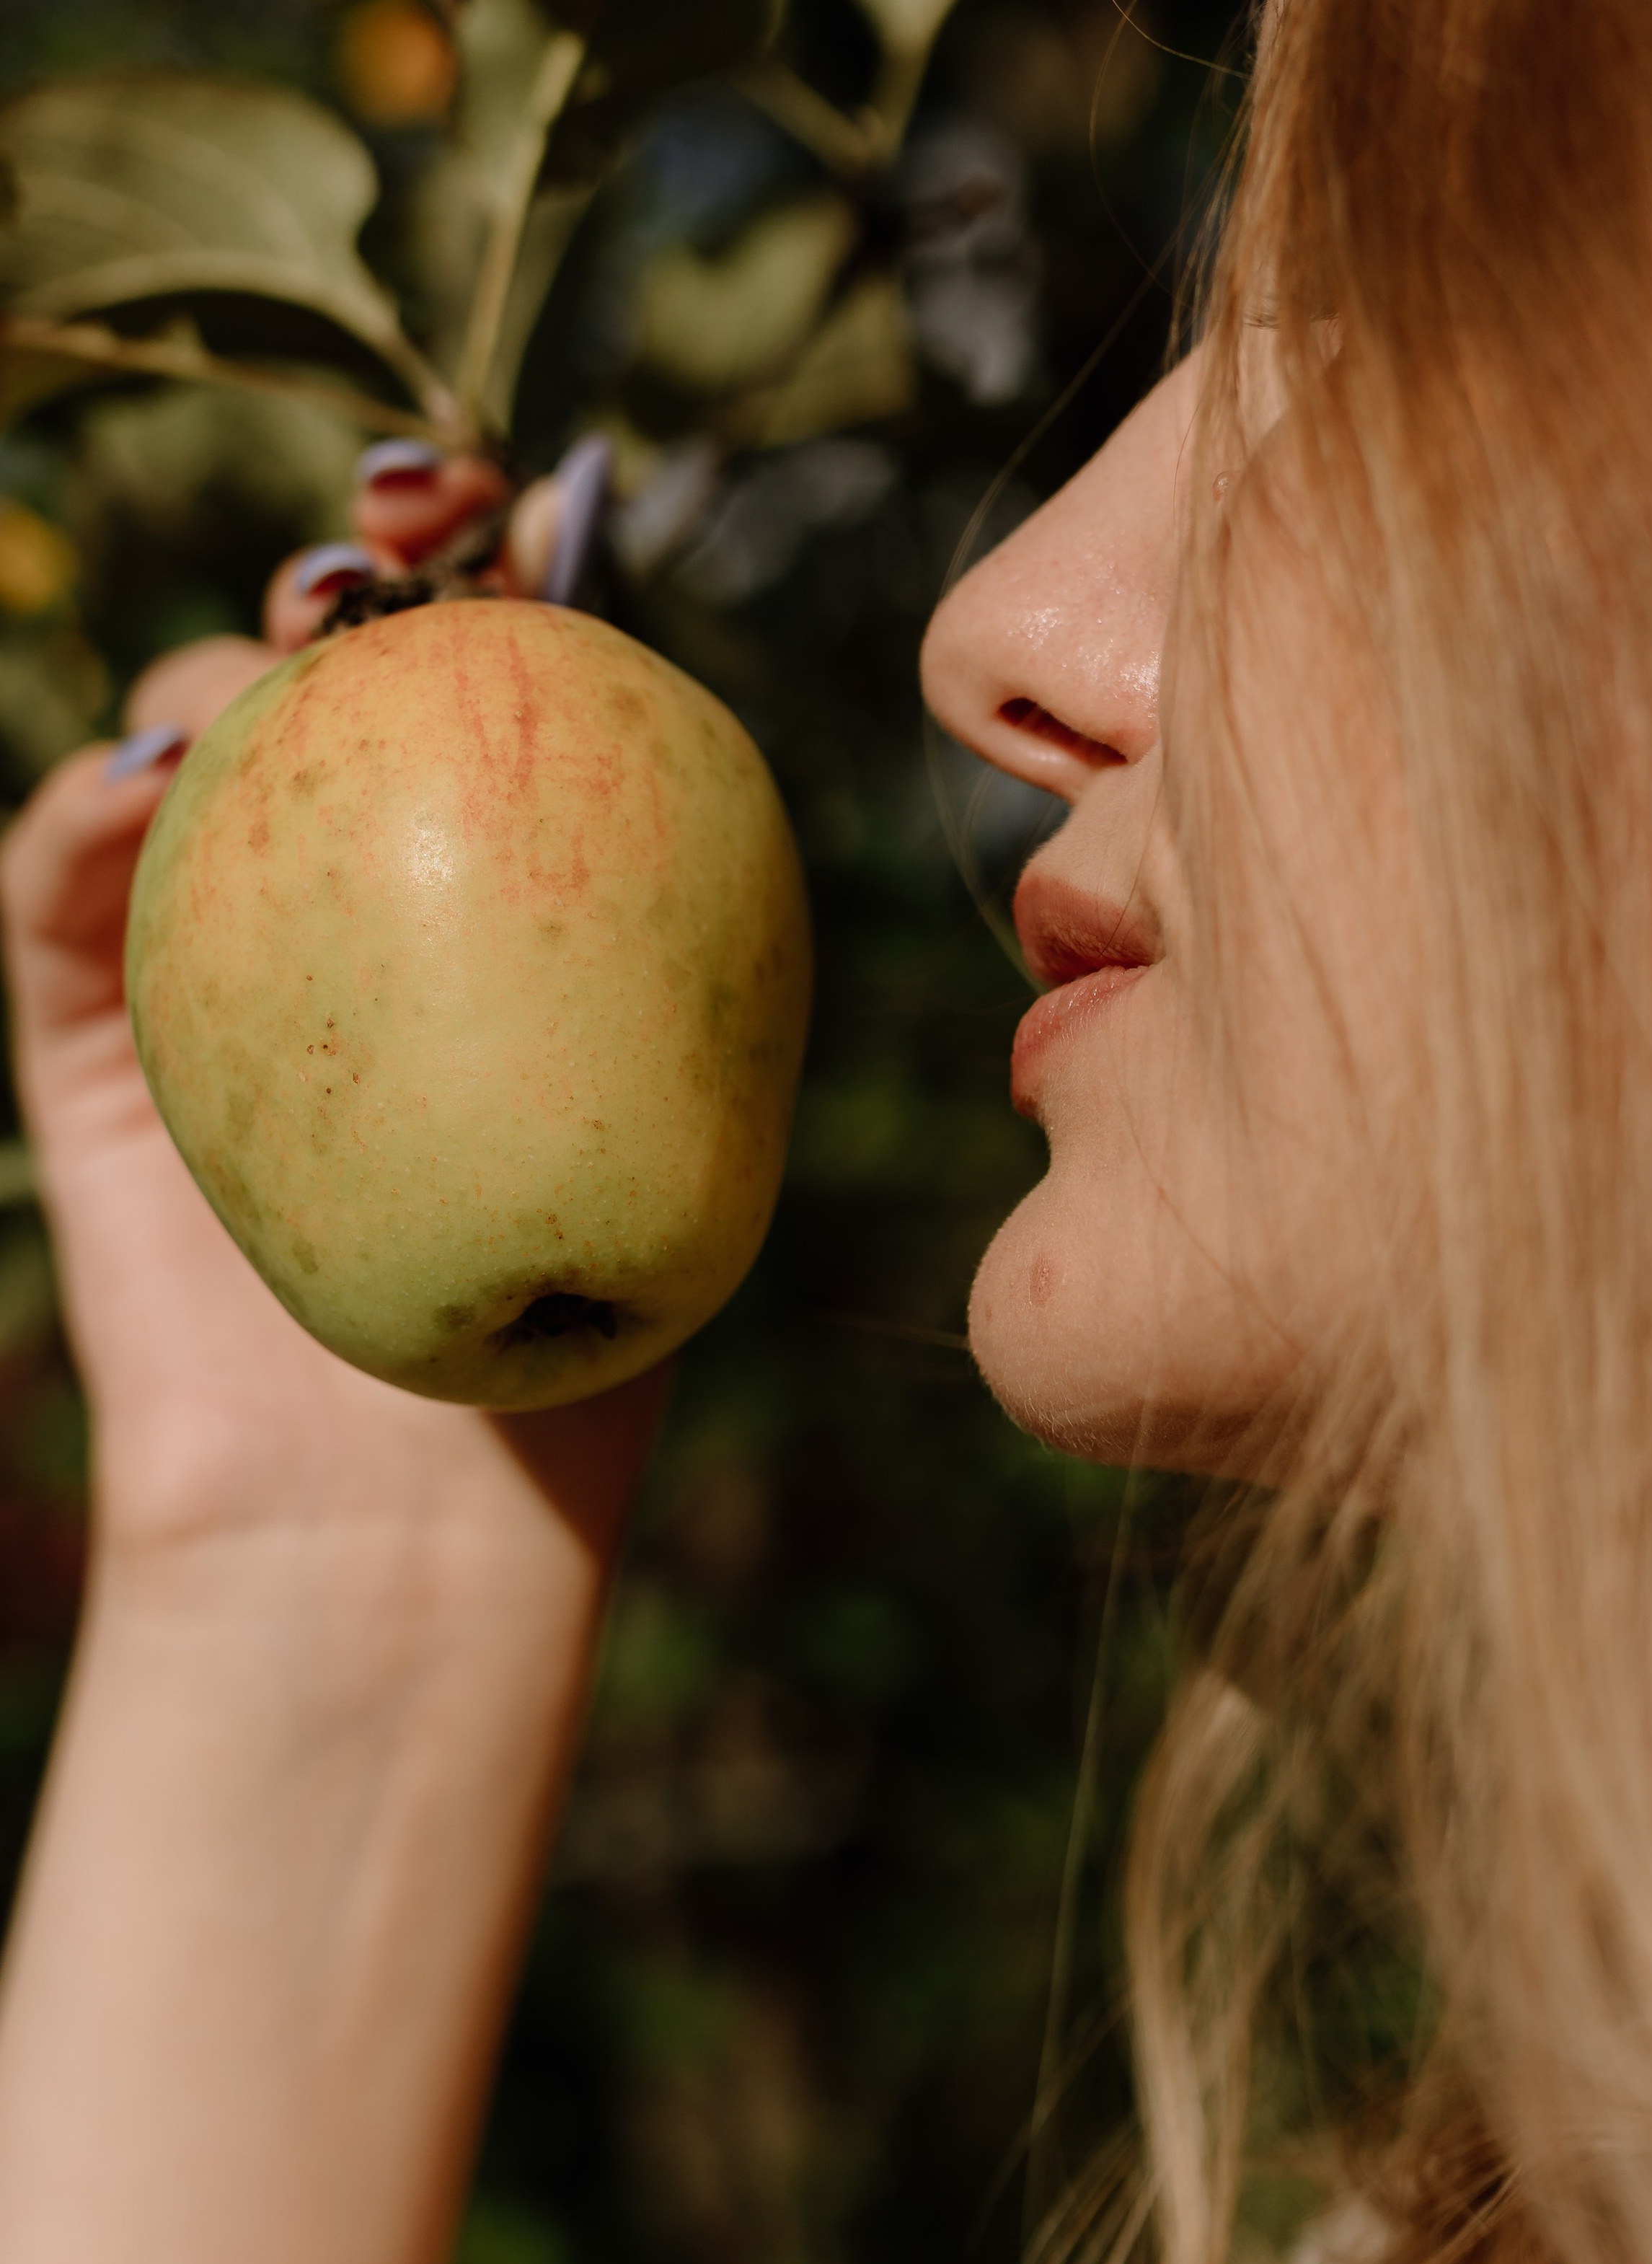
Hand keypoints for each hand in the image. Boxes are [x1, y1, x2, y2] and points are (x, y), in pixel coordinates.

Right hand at [0, 437, 652, 1576]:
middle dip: (355, 559)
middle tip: (404, 526)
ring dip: (220, 662)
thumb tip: (731, 722)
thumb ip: (694, 944)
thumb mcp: (682, 1134)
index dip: (496, 560)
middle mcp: (344, 911)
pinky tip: (143, 786)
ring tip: (286, 666)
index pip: (489, 693)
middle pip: (326, 676)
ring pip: (181, 739)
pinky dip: (80, 809)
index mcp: (488, 912)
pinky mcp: (81, 1036)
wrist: (409, 1524)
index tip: (535, 498)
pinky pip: (53, 884)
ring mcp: (203, 960)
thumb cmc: (572, 1351)